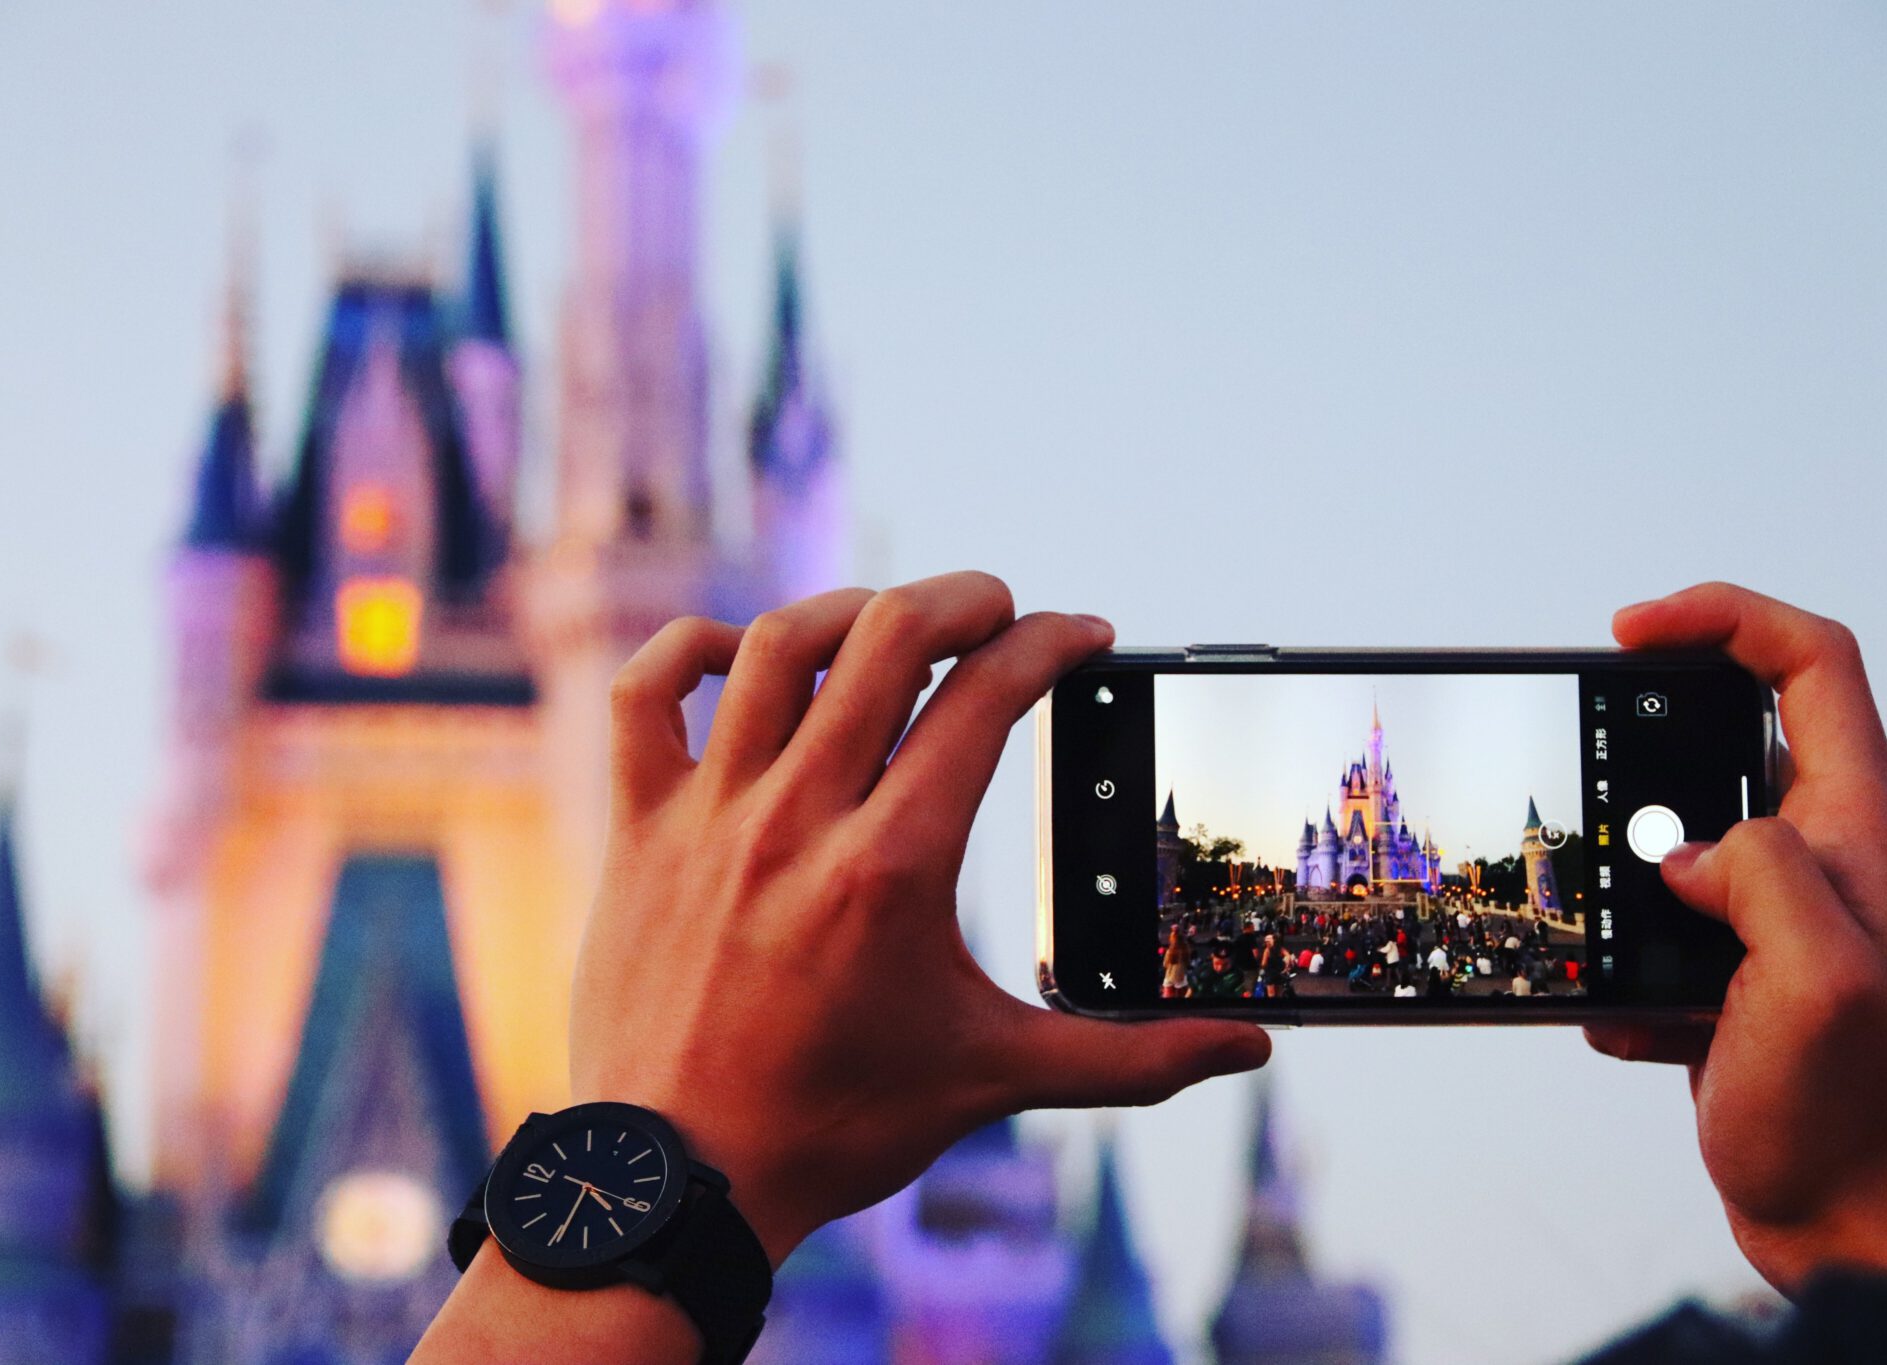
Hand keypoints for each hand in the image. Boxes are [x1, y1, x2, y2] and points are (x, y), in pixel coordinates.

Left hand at [568, 573, 1269, 1261]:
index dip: (1050, 644)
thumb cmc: (835, 1126)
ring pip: (772, 646)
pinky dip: (688, 649)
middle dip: (963, 598)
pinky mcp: (640, 829)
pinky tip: (737, 656)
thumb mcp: (995, 1080)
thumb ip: (1132, 1059)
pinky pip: (646, 696)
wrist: (680, 1180)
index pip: (987, 698)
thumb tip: (1246, 1049)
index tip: (1081, 636)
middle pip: (886, 636)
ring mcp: (710, 815)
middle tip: (1000, 610)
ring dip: (847, 611)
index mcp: (894, 865)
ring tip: (890, 624)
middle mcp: (799, 818)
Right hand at [1586, 583, 1886, 1292]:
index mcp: (1859, 834)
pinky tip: (1633, 1011)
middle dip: (1648, 746)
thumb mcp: (1817, 983)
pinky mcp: (1735, 953)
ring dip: (1623, 865)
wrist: (1838, 1217)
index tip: (1633, 631)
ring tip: (1613, 929)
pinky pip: (1656, 908)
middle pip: (1739, 724)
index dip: (1723, 619)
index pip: (1810, 665)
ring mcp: (1780, 903)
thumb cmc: (1843, 1117)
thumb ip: (1762, 878)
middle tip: (1591, 773)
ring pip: (1684, 822)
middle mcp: (1827, 853)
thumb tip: (1688, 848)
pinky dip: (1623, 949)